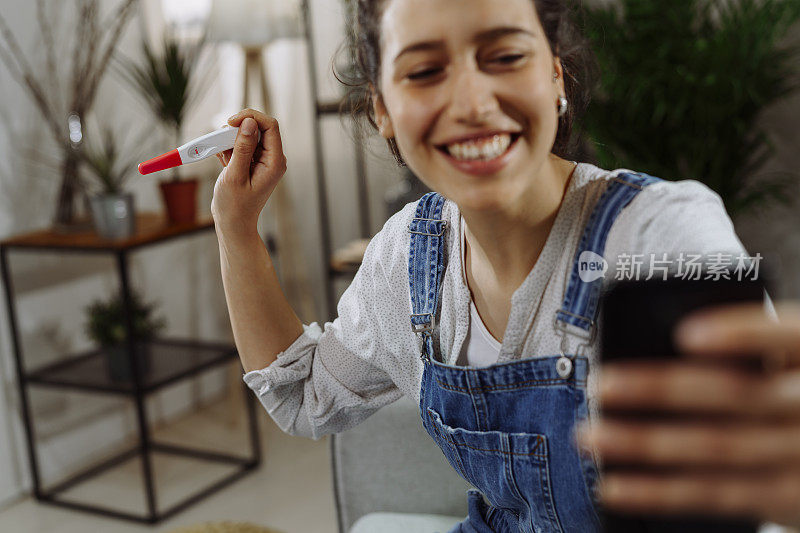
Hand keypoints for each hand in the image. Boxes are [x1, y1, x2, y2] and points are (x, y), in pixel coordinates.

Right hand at [211, 108, 286, 237]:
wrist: (233, 224)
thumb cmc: (234, 206)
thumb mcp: (235, 176)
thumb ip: (242, 148)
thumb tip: (249, 123)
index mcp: (274, 162)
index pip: (270, 125)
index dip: (250, 118)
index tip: (230, 123)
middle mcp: (272, 158)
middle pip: (258, 128)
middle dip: (236, 131)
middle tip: (219, 143)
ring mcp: (263, 160)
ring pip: (247, 136)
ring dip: (229, 141)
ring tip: (221, 159)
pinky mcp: (252, 162)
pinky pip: (241, 146)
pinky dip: (228, 149)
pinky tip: (222, 162)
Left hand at [576, 301, 799, 527]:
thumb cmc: (797, 389)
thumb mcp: (791, 362)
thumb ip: (750, 353)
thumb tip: (665, 348)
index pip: (788, 335)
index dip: (741, 334)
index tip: (686, 334)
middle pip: (736, 396)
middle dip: (661, 391)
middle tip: (600, 384)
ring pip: (717, 449)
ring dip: (644, 445)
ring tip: (588, 436)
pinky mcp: (787, 500)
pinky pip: (715, 495)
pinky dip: (659, 493)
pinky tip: (614, 486)